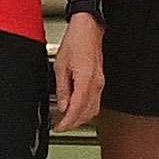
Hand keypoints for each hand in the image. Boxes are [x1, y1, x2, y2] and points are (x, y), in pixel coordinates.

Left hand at [50, 13, 103, 133]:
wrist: (88, 30)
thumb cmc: (75, 43)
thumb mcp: (60, 66)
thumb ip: (62, 89)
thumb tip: (62, 106)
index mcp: (85, 81)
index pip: (77, 109)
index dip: (67, 122)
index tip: (59, 127)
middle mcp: (96, 84)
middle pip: (87, 113)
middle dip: (74, 123)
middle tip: (61, 127)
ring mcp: (100, 83)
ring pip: (93, 109)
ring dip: (81, 118)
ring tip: (67, 121)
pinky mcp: (100, 81)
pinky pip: (95, 101)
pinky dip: (86, 109)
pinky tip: (77, 109)